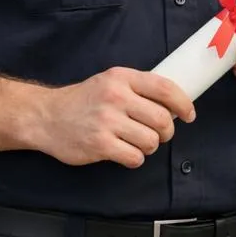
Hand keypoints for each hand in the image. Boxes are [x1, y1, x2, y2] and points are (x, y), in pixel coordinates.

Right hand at [33, 67, 196, 168]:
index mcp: (122, 78)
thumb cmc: (83, 101)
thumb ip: (138, 88)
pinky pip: (134, 157)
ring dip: (149, 146)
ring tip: (137, 143)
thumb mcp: (110, 82)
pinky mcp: (99, 144)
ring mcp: (106, 121)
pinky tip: (125, 152)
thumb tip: (174, 103)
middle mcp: (115, 97)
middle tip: (158, 134)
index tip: (189, 114)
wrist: (45, 117)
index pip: (165, 88)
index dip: (183, 103)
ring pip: (151, 141)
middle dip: (166, 131)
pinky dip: (135, 158)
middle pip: (162, 119)